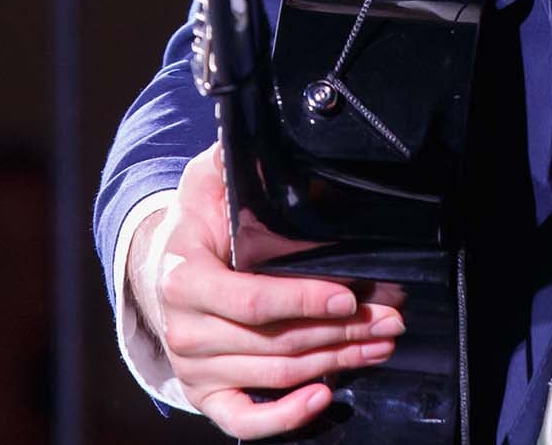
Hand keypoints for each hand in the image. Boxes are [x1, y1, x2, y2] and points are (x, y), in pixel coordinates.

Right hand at [127, 144, 402, 438]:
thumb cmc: (197, 224)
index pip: (251, 301)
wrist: (163, 270)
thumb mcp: (206, 182)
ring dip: (335, 362)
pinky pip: (245, 420)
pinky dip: (286, 416)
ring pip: (276, 374)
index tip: (349, 296)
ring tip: (378, 344)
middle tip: (388, 318)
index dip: (304, 300)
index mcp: (182, 278)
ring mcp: (194, 368)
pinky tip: (324, 397)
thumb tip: (258, 135)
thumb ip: (230, 162)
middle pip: (276, 342)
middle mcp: (184, 330)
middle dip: (340, 332)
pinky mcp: (206, 395)